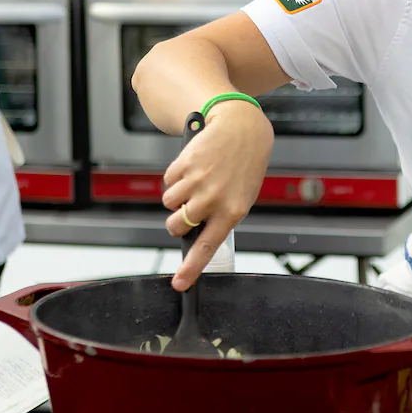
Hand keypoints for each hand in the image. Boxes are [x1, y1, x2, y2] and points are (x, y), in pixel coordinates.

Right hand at [162, 101, 272, 289]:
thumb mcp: (240, 196)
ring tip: (197, 181)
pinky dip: (176, 176)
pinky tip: (194, 166)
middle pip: (176, 225)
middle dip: (176, 221)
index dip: (191, 268)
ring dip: (177, 195)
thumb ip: (220, 216)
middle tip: (189, 208)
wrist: (242, 129)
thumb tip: (196, 233)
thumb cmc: (243, 165)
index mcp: (232, 212)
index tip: (179, 284)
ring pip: (169, 203)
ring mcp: (197, 182)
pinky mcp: (184, 165)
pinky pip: (168, 181)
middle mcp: (213, 199)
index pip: (207, 247)